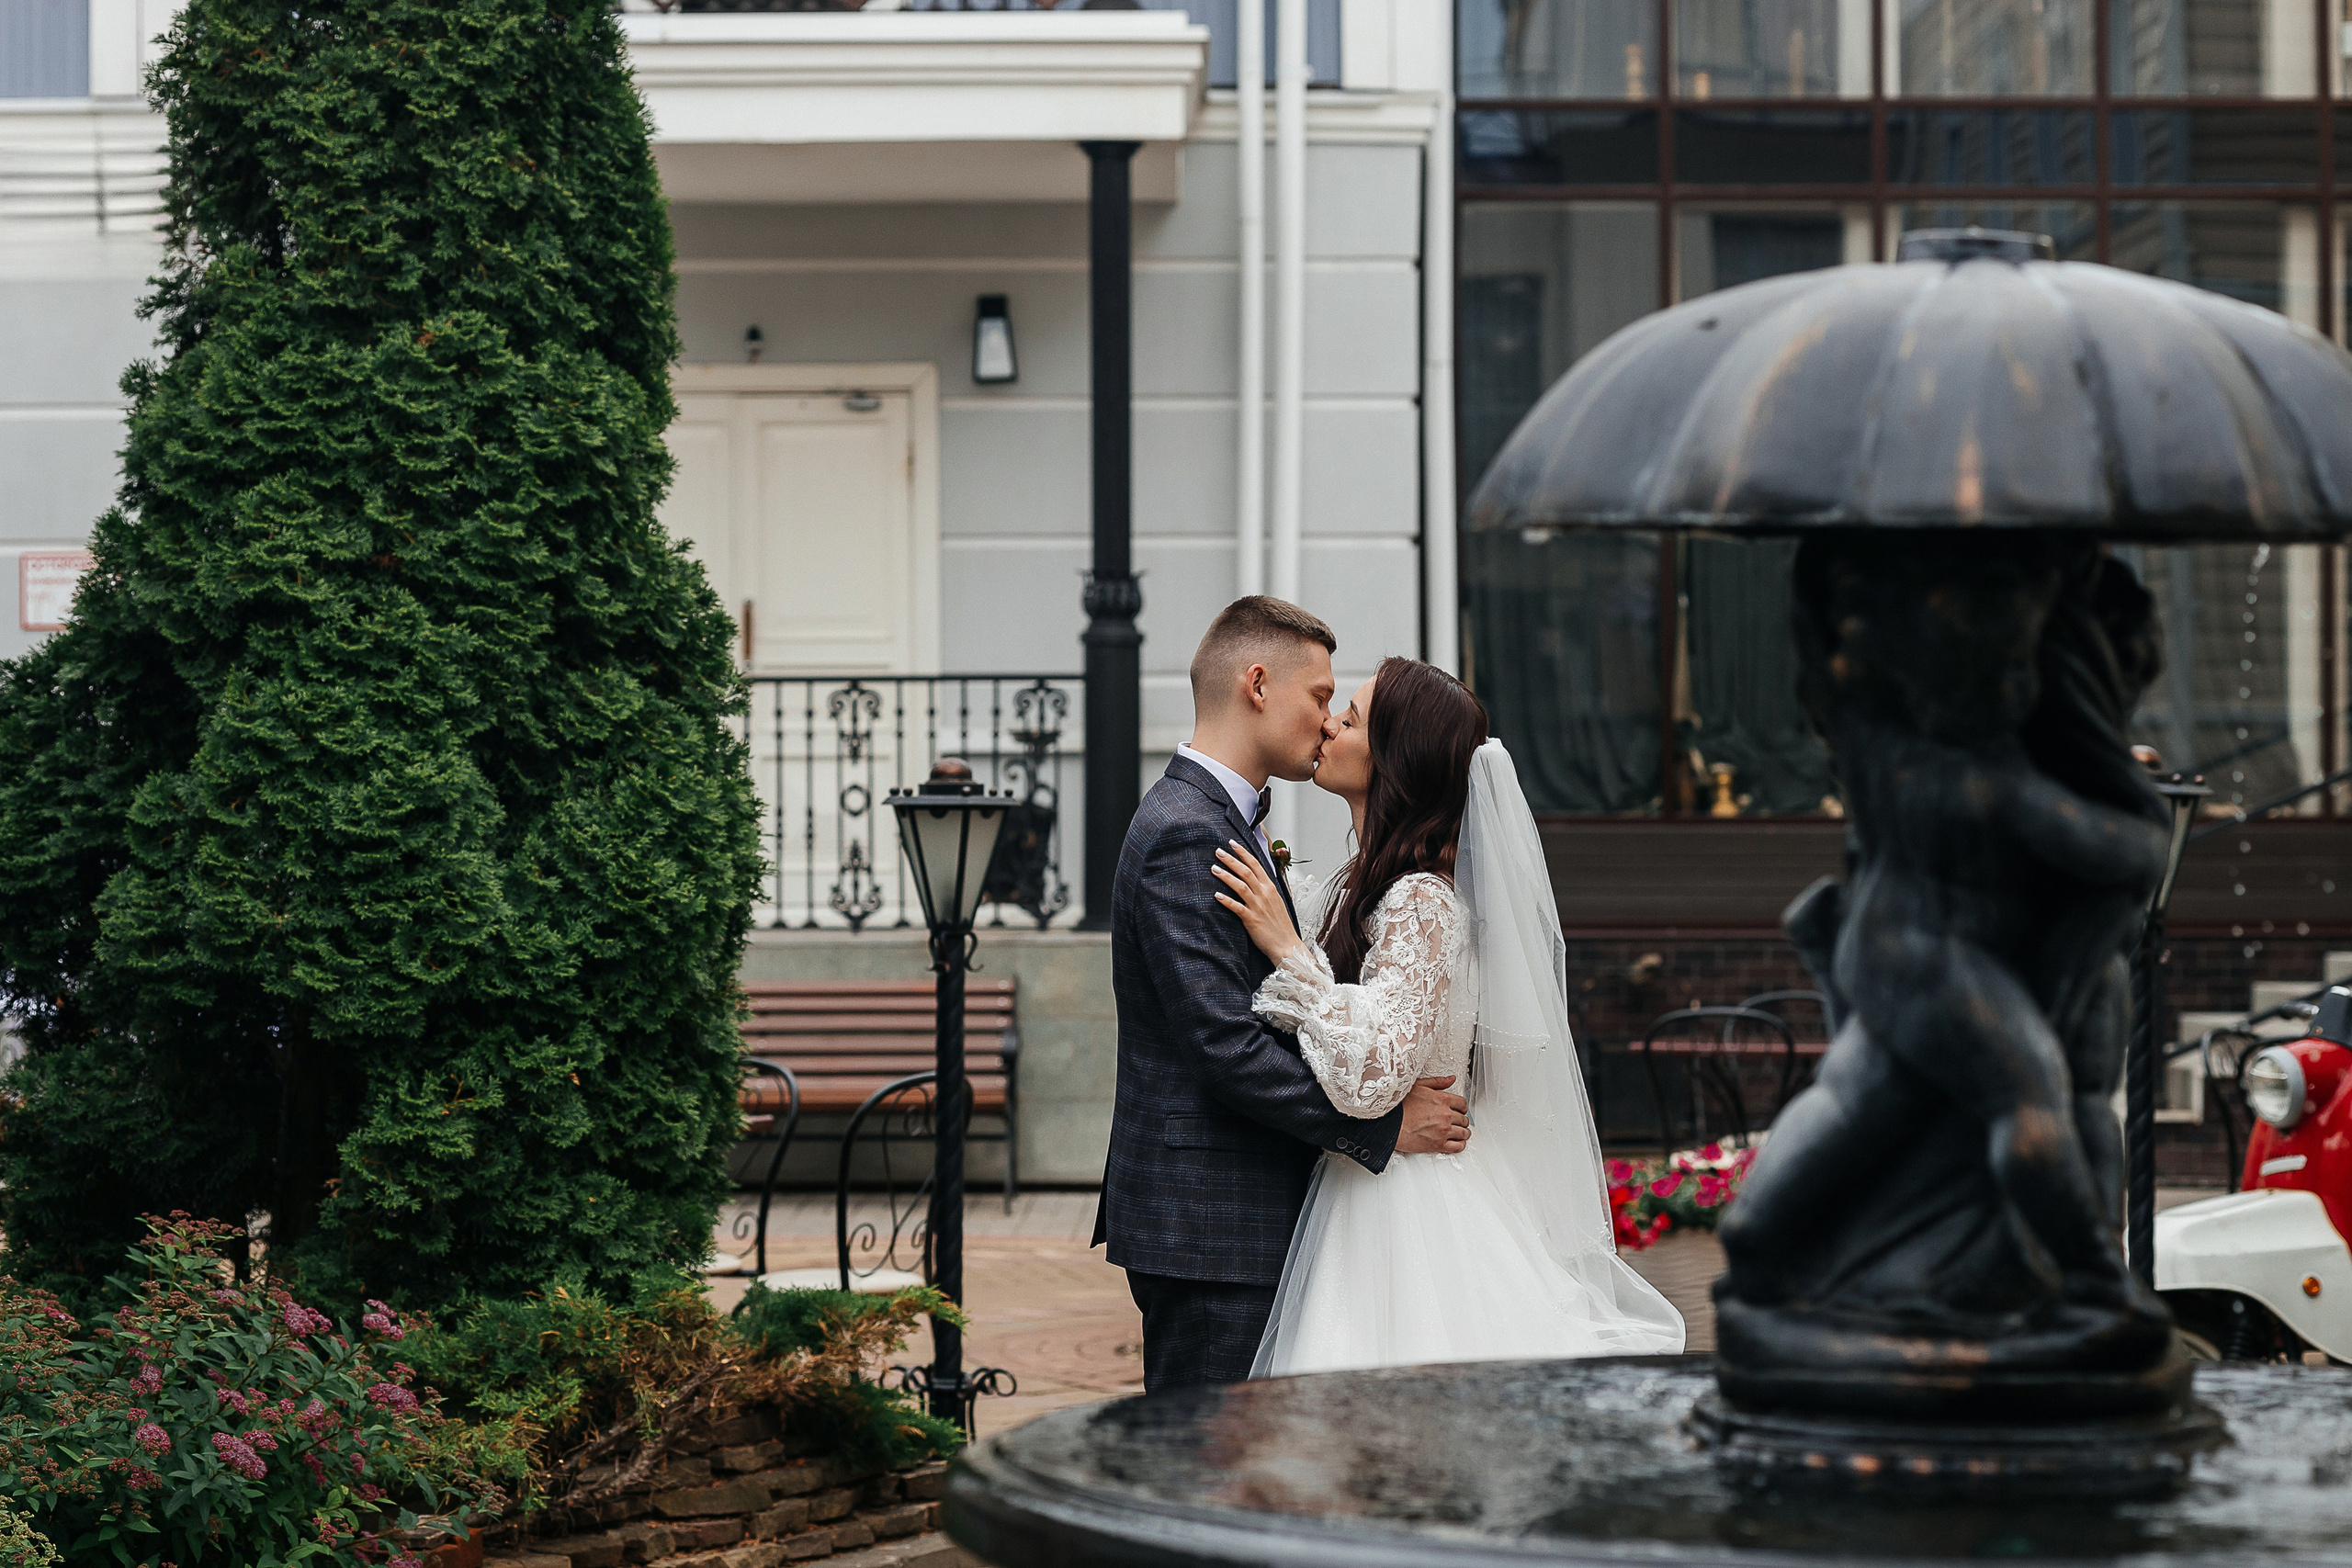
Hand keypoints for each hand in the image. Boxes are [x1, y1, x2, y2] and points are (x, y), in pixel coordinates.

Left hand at [1211, 843, 1298, 967]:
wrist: (1286, 944)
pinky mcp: (1252, 919)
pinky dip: (1226, 900)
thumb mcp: (1276, 901)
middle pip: (1246, 871)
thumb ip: (1265, 889)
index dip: (1243, 853)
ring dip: (1226, 876)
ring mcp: (1258, 906)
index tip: (1232, 843)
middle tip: (1218, 851)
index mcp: (1270, 888)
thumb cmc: (1280, 924)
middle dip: (1231, 860)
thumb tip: (1255, 879)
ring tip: (1213, 868)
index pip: (1256, 864)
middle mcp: (1264, 894)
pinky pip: (1237, 907)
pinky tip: (1216, 895)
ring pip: (1240, 885)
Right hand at [1395, 1076, 1469, 1155]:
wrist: (1388, 1123)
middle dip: (1460, 1120)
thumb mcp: (1418, 1086)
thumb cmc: (1399, 1106)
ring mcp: (1443, 1130)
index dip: (1461, 1108)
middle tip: (1456, 1121)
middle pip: (1464, 1119)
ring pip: (1464, 1132)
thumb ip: (1437, 1082)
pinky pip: (1457, 1146)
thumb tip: (1451, 1079)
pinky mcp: (1438, 1144)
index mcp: (1442, 1099)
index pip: (1463, 1104)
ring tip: (1457, 1132)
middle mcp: (1445, 1115)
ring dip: (1462, 1132)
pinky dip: (1460, 1145)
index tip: (1458, 1110)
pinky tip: (1456, 1142)